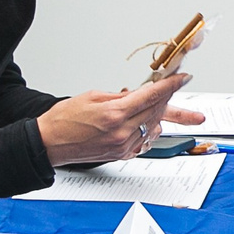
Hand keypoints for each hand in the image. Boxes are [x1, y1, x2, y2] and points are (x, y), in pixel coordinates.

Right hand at [39, 73, 193, 164]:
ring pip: (154, 127)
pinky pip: (145, 141)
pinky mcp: (121, 155)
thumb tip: (139, 93)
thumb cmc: (64, 119)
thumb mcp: (93, 96)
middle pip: (157, 111)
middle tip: (178, 88)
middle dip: (169, 97)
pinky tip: (151, 123)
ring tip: (164, 104)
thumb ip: (120, 95)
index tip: (182, 78)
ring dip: (160, 114)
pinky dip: (150, 130)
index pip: (151, 96)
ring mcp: (123, 146)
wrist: (50, 143)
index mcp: (115, 114)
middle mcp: (122, 132)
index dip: (171, 85)